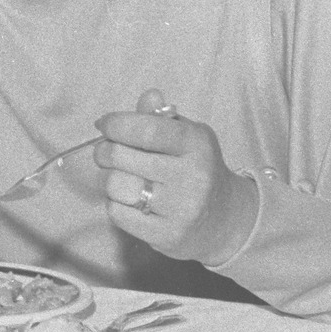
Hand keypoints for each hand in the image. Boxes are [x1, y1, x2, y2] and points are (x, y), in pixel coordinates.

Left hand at [92, 89, 255, 265]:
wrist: (225, 221)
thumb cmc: (196, 169)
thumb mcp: (187, 136)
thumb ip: (162, 117)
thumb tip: (149, 96)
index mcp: (197, 144)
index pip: (145, 128)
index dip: (116, 124)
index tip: (105, 125)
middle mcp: (192, 176)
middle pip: (121, 156)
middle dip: (105, 151)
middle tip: (107, 152)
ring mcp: (182, 209)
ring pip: (116, 185)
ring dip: (113, 180)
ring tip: (127, 179)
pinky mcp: (168, 236)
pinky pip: (118, 213)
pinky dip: (117, 204)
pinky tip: (133, 202)